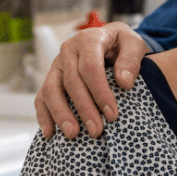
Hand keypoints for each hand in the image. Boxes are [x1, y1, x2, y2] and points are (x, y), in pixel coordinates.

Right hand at [35, 23, 147, 138]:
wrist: (112, 41)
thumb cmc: (123, 45)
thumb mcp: (134, 44)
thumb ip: (131, 60)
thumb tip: (124, 83)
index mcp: (89, 40)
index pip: (90, 68)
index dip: (100, 92)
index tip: (112, 115)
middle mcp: (68, 51)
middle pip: (71, 81)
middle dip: (84, 108)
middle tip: (96, 131)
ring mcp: (57, 65)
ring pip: (51, 89)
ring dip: (60, 114)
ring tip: (72, 135)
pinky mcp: (52, 79)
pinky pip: (41, 97)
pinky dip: (44, 115)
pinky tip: (50, 133)